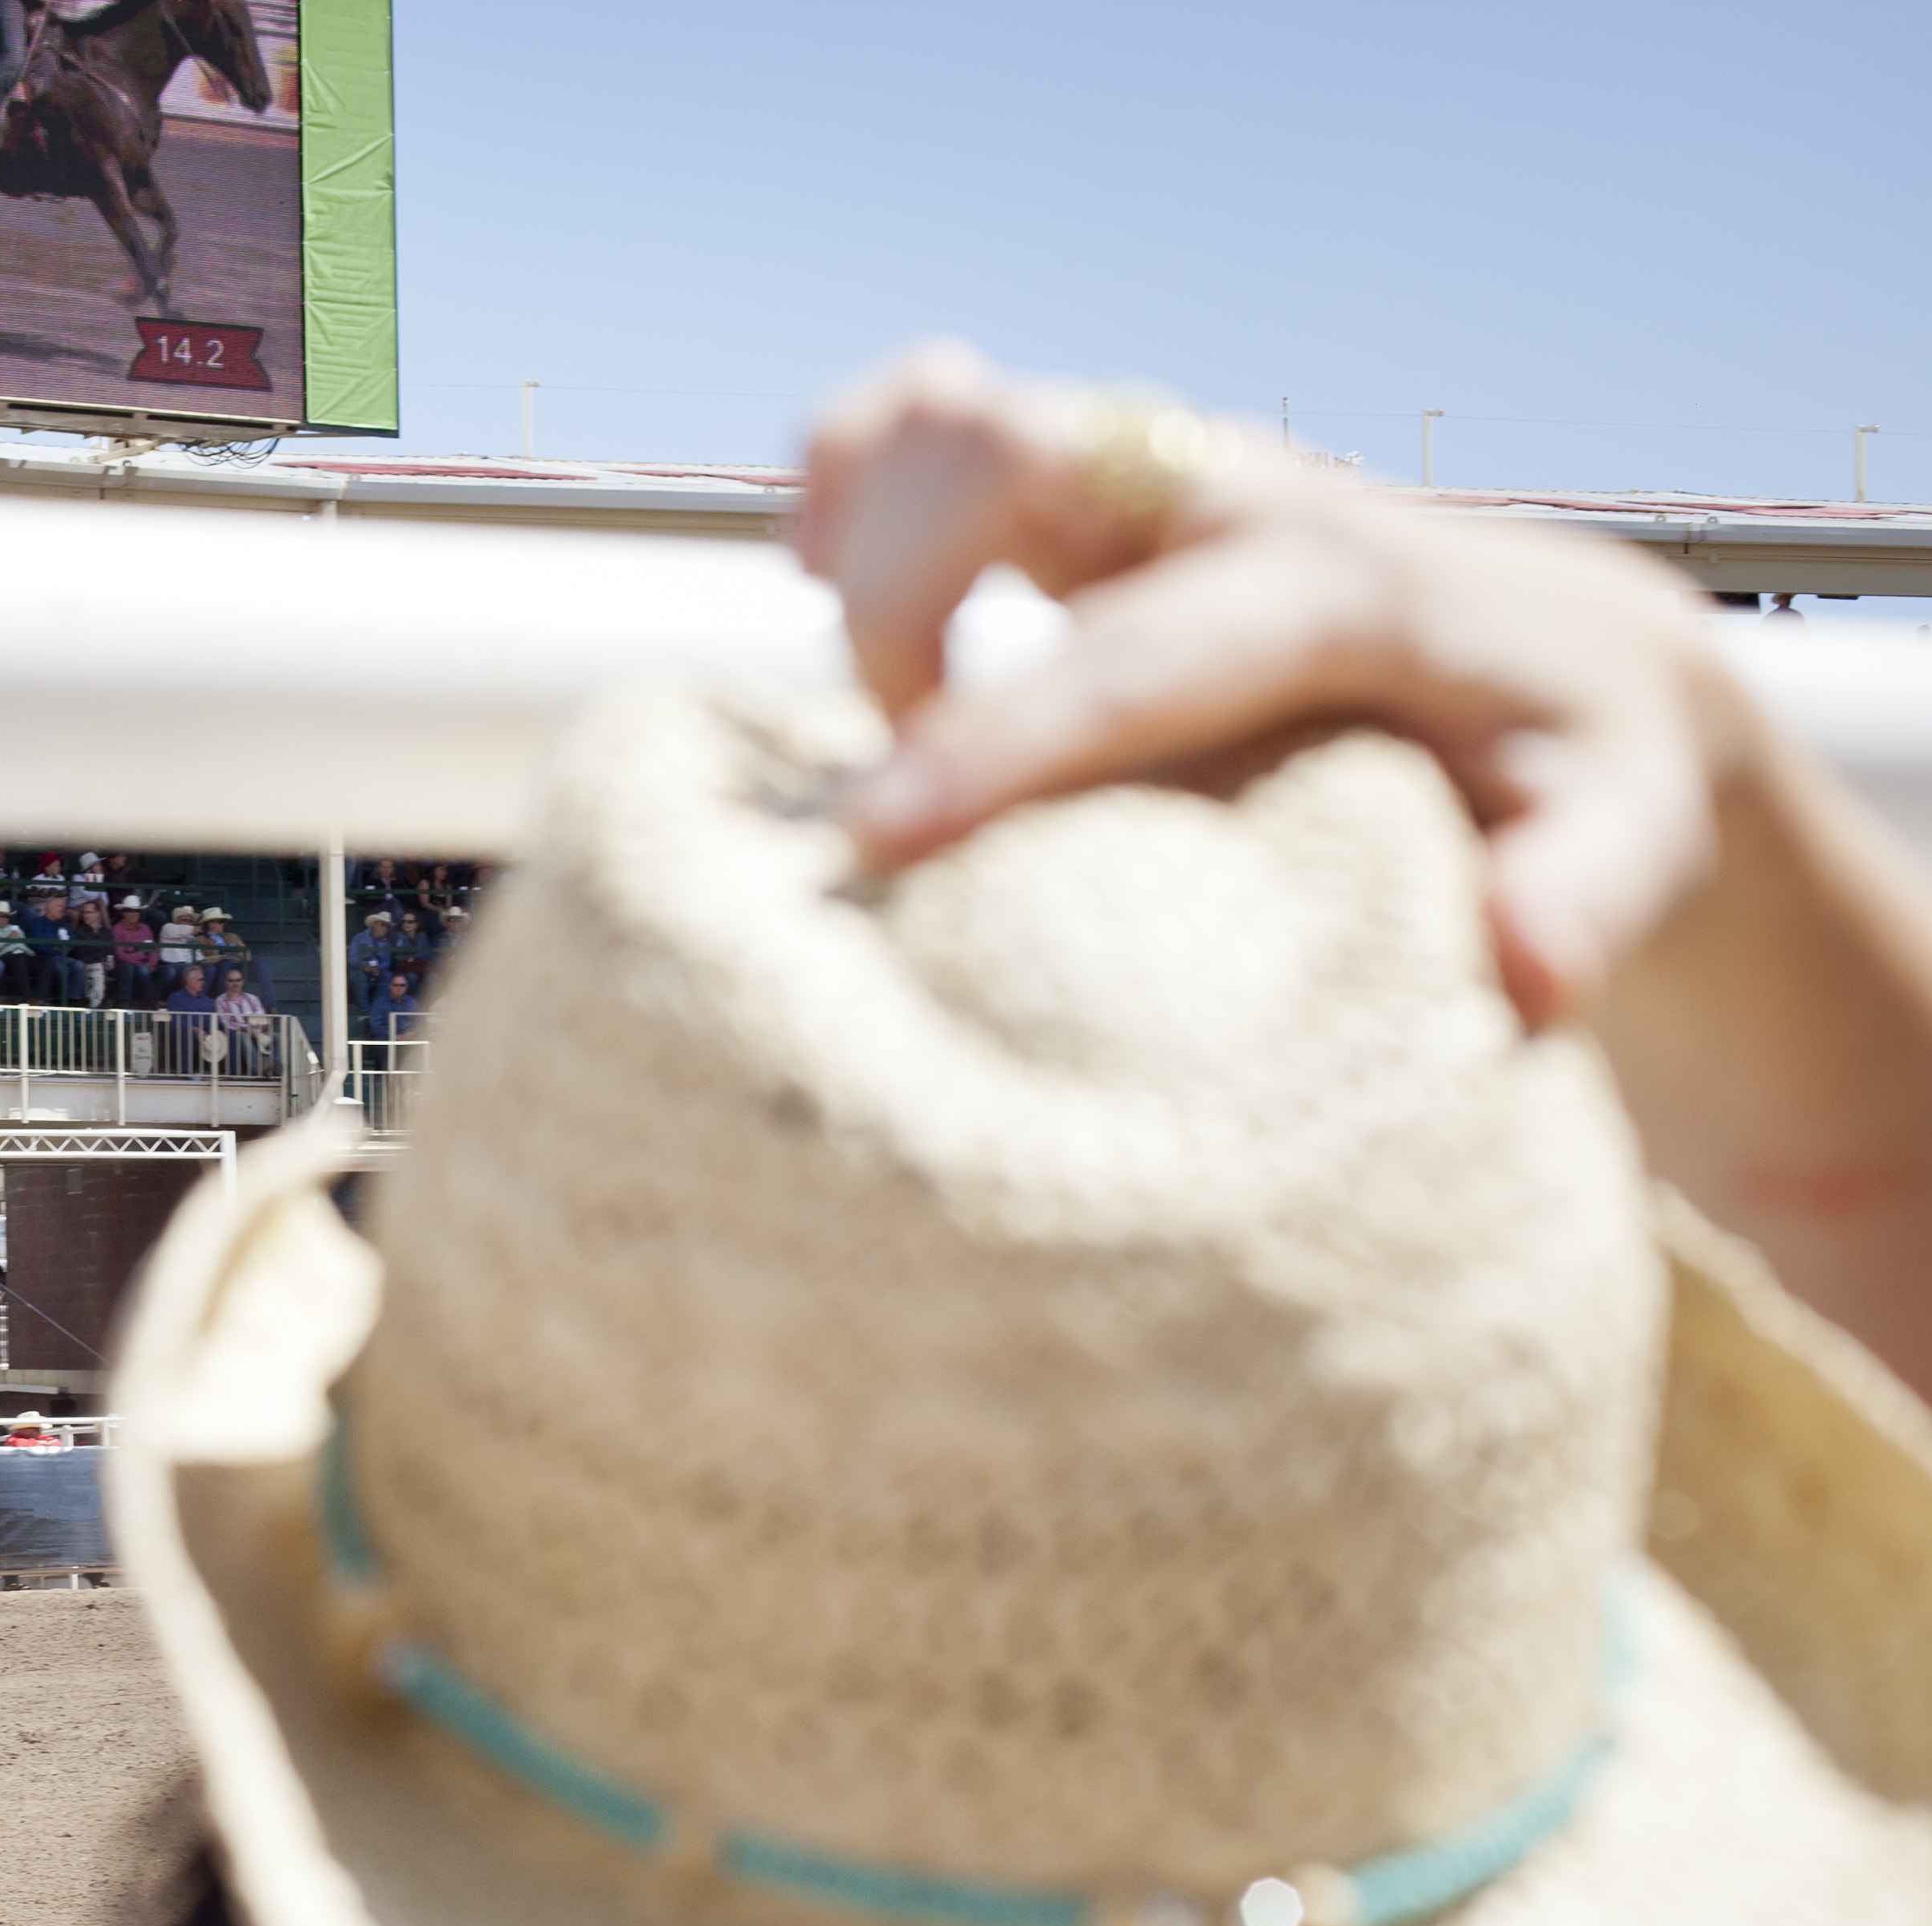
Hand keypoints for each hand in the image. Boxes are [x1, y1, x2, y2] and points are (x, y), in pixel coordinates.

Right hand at [799, 342, 1741, 1029]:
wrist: (1573, 654)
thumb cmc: (1578, 771)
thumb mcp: (1624, 842)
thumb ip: (1583, 903)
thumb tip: (1519, 975)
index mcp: (1345, 584)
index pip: (1140, 644)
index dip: (996, 734)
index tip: (878, 837)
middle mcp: (1235, 496)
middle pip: (998, 451)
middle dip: (899, 608)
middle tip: (912, 783)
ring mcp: (1153, 476)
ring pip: (944, 411)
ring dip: (864, 540)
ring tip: (885, 696)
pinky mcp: (1092, 487)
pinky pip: (922, 416)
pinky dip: (846, 486)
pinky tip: (839, 587)